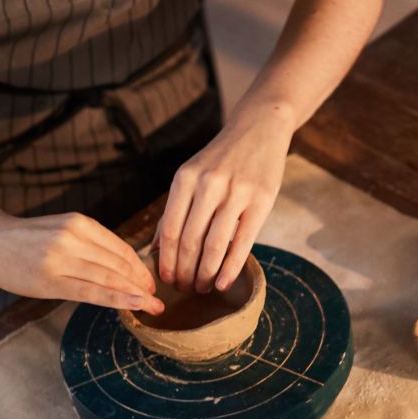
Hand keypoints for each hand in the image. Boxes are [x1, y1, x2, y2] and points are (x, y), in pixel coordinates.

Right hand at [0, 209, 161, 312]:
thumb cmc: (27, 239)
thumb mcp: (62, 229)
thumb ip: (91, 244)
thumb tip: (127, 267)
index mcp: (80, 222)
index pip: (121, 248)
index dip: (141, 268)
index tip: (152, 284)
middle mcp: (73, 237)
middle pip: (119, 264)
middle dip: (142, 284)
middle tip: (157, 300)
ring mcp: (61, 257)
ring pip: (109, 278)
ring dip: (136, 294)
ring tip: (152, 307)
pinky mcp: (50, 279)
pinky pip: (91, 291)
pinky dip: (118, 299)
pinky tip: (136, 305)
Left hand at [155, 108, 293, 294]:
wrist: (259, 128)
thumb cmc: (222, 158)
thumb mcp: (192, 174)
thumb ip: (176, 209)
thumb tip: (156, 248)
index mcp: (185, 178)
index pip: (169, 229)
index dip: (165, 261)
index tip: (165, 280)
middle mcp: (208, 185)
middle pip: (189, 241)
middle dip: (184, 272)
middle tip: (184, 289)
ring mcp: (236, 193)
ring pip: (214, 246)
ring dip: (206, 274)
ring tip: (203, 288)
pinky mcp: (261, 202)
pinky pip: (242, 243)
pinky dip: (230, 268)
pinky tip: (224, 283)